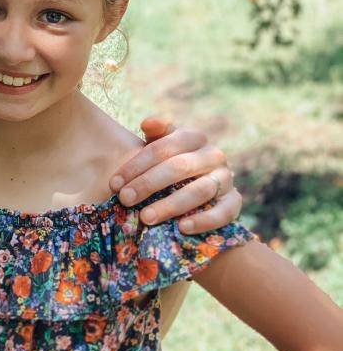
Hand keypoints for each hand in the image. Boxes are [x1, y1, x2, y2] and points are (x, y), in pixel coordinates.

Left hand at [110, 116, 240, 231]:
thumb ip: (155, 135)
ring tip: (146, 217)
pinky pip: (223, 212)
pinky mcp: (234, 202)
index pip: (163, 147)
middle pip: (179, 167)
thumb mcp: (161, 148)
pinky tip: (182, 228)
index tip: (114, 183)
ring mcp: (226, 178)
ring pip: (200, 190)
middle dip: (148, 184)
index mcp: (193, 137)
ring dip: (171, 205)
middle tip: (125, 199)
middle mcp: (213, 154)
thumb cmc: (171, 166)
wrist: (201, 192)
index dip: (136, 165)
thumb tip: (147, 123)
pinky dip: (204, 221)